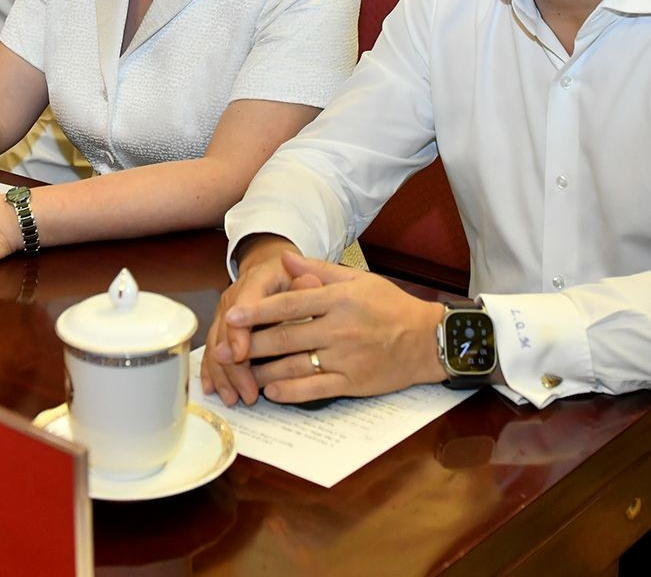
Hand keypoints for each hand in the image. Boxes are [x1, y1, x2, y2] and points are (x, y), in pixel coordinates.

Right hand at [202, 235, 301, 405]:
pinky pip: (211, 349)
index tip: (241, 355)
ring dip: (223, 374)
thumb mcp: (303, 273)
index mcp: (255, 282)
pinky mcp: (221, 326)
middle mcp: (234, 298)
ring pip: (216, 345)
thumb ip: (307, 282)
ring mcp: (224, 313)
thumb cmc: (290, 274)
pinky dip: (212, 370)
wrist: (270, 265)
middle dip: (233, 366)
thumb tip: (309, 283)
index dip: (239, 332)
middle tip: (247, 392)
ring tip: (233, 398)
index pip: (242, 307)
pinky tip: (214, 388)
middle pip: (225, 333)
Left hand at [223, 252, 444, 403]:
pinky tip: (271, 390)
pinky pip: (313, 390)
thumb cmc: (390, 306)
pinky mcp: (352, 383)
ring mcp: (345, 358)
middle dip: (250, 344)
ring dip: (263, 370)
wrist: (426, 341)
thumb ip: (318, 269)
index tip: (233, 314)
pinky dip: (289, 391)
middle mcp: (340, 329)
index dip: (258, 310)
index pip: (290, 303)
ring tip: (240, 370)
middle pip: (285, 337)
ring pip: (294, 366)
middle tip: (224, 349)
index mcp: (339, 299)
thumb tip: (285, 259)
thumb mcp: (358, 279)